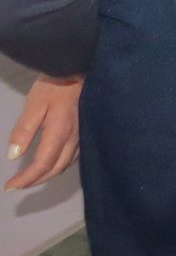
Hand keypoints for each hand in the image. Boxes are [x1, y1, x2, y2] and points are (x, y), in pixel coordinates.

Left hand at [6, 74, 82, 190]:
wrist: (81, 70)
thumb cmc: (55, 86)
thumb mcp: (34, 105)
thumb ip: (24, 130)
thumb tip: (13, 156)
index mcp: (59, 134)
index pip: (42, 165)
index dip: (26, 179)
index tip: (10, 186)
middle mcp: (73, 139)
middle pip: (55, 169)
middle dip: (36, 180)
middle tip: (18, 185)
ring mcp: (82, 136)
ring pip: (66, 164)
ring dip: (48, 174)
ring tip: (32, 177)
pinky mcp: (86, 131)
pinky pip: (74, 156)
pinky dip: (60, 165)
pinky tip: (53, 162)